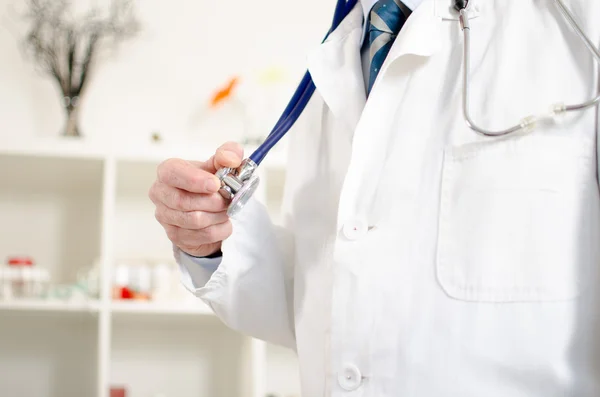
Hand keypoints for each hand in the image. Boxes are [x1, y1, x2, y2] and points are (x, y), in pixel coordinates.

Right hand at [149, 142, 243, 256]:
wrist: (206, 206)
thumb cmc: (207, 182)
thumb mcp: (219, 163)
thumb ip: (228, 153)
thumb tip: (231, 159)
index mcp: (168, 171)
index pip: (173, 174)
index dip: (195, 180)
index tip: (216, 184)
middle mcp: (160, 193)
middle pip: (184, 202)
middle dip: (213, 201)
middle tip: (228, 199)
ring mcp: (165, 216)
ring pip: (195, 220)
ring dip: (218, 215)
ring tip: (226, 209)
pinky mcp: (175, 235)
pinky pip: (203, 235)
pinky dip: (220, 229)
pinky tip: (222, 221)